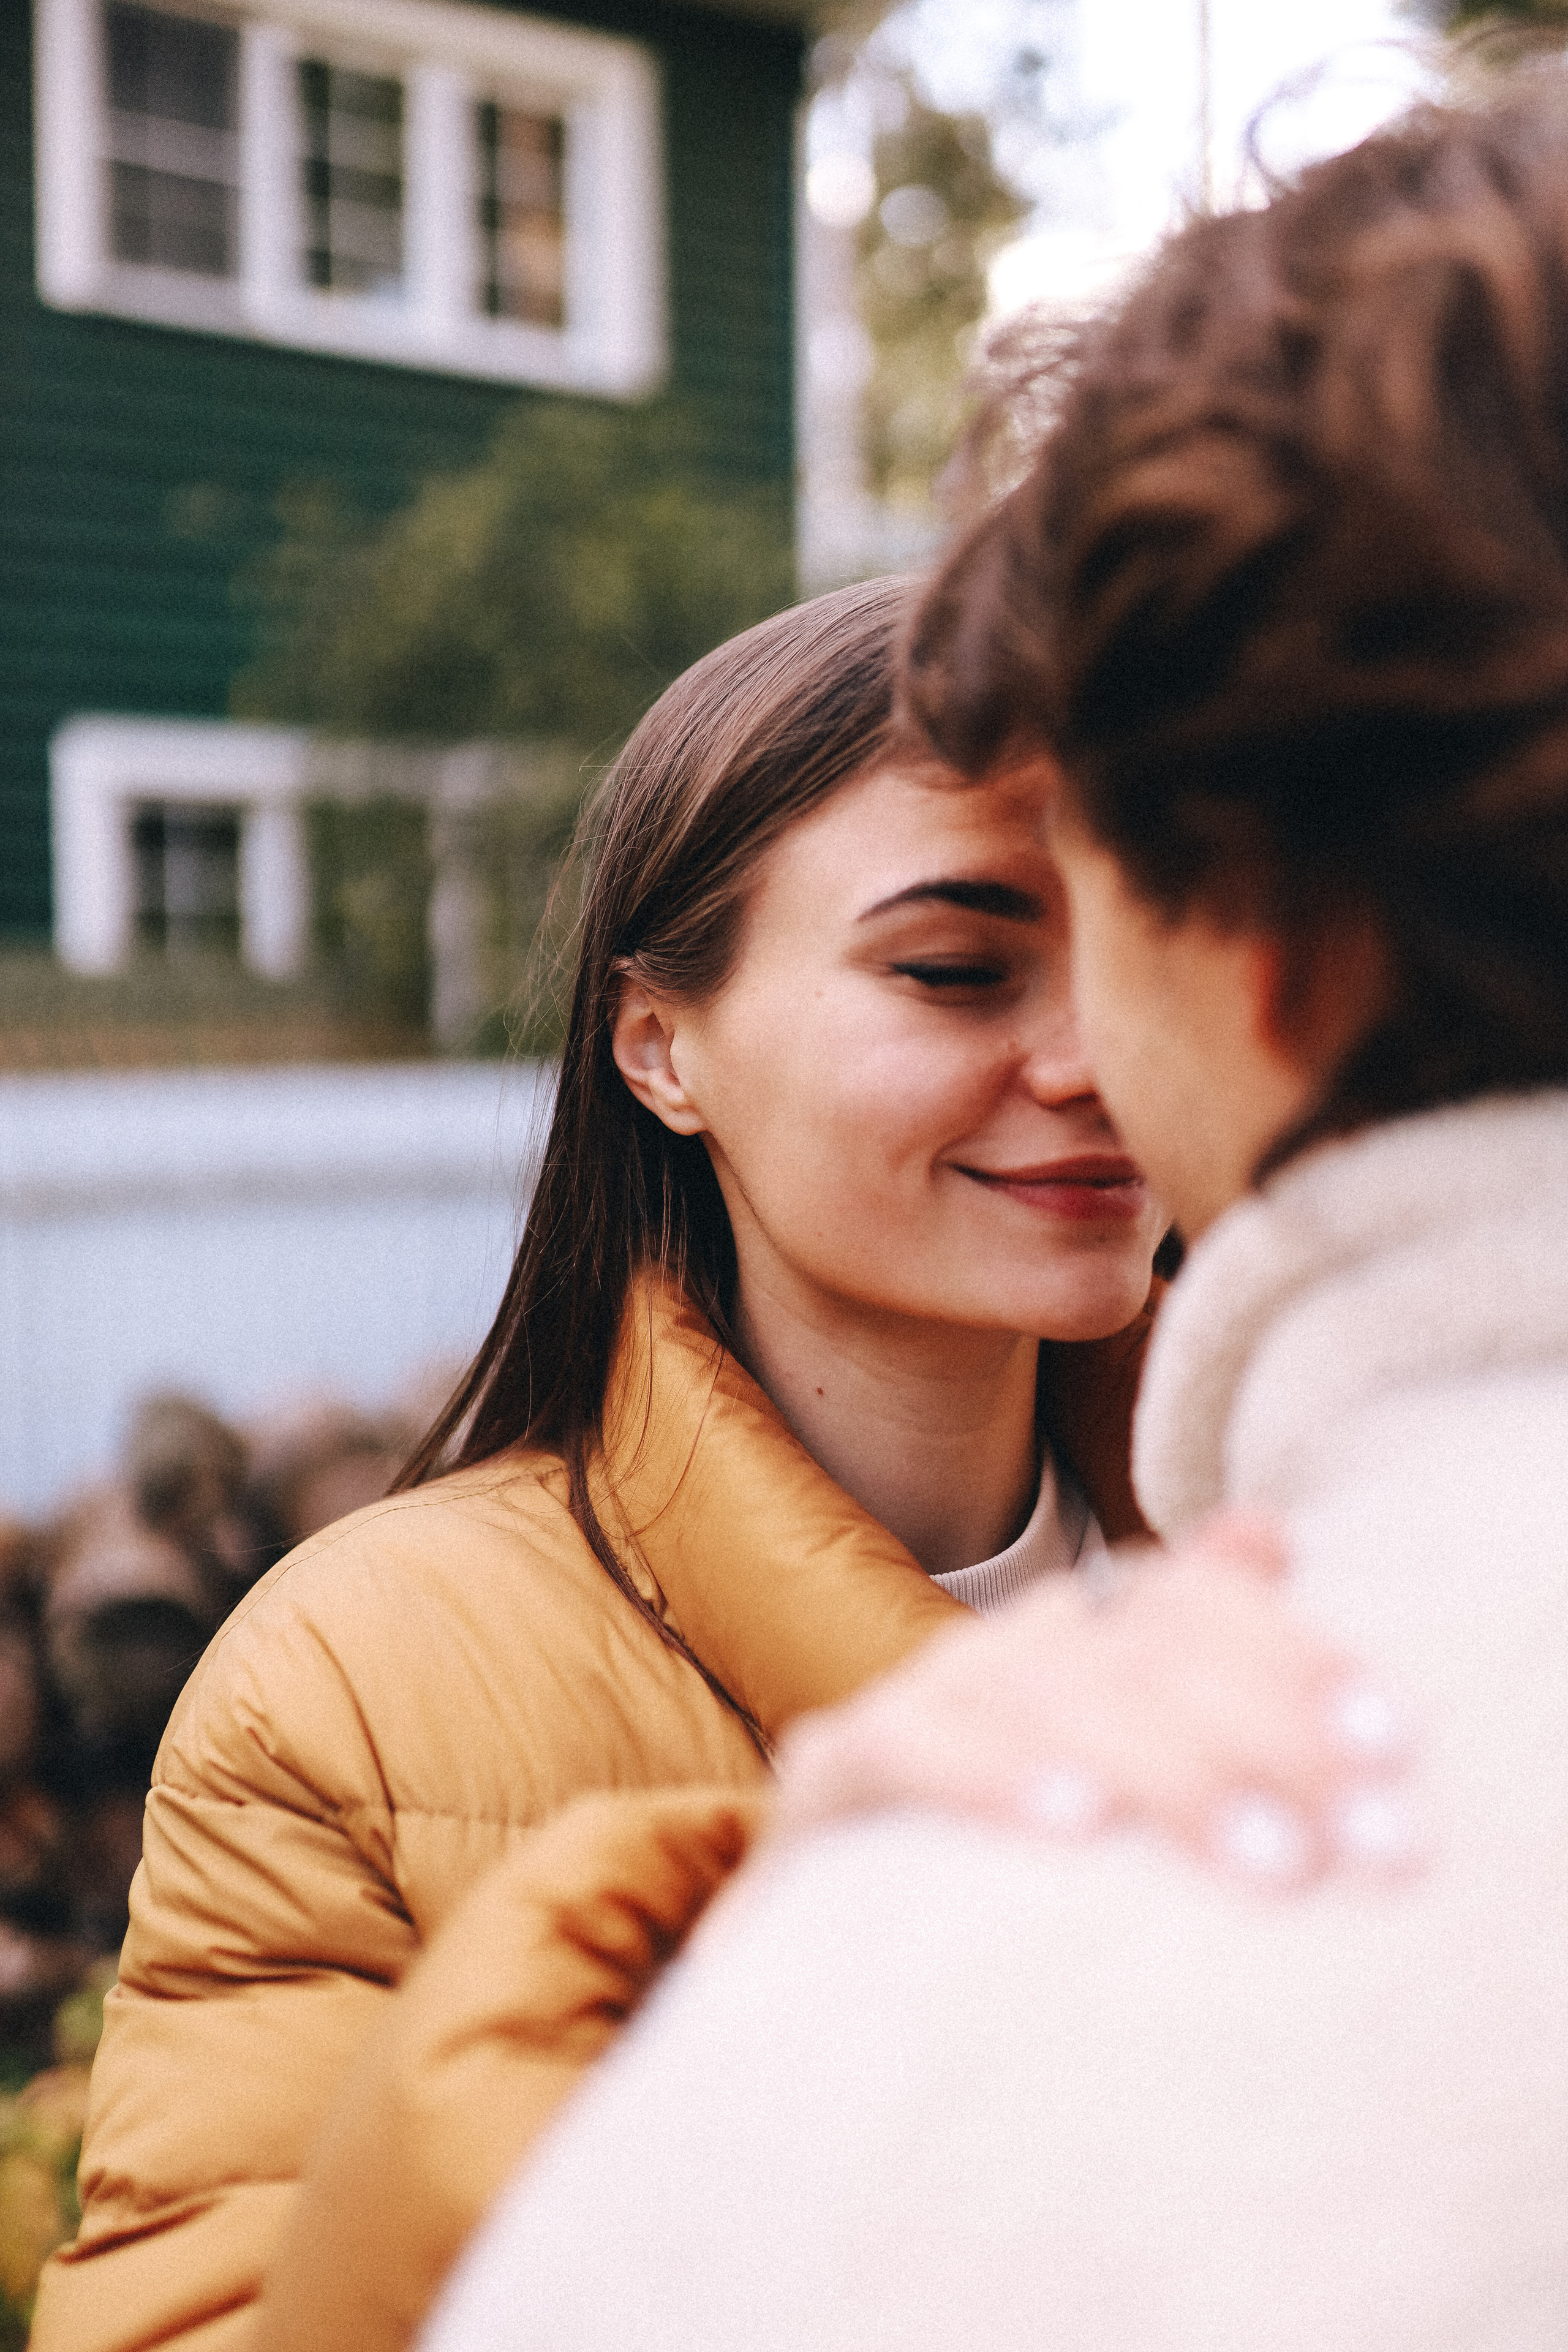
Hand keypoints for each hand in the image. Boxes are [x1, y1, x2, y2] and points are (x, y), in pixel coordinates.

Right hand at [772, 1513, 1422, 1888]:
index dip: (1295, 1652)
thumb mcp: (1124, 1774)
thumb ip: (1202, 1654)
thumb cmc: (1022, 1874)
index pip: (1193, 1599)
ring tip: (1265, 1860)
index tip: (1391, 1742)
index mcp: (1088, 1638)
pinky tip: (1075, 1827)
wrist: (842, 1957)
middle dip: (1264, 1738)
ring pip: (1048, 1693)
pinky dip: (994, 1778)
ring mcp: (922, 1699)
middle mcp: (1011, 1648)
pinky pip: (911, 1749)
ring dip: (1165, 1772)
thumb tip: (1267, 1533)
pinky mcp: (838, 1767)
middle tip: (1356, 1842)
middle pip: (1141, 1648)